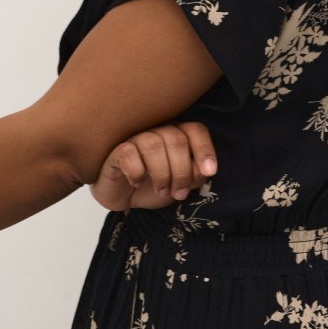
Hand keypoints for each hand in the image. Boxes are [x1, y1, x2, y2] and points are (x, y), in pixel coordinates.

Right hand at [89, 122, 217, 211]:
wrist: (124, 198)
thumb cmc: (153, 186)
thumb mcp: (181, 185)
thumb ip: (195, 175)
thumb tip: (204, 169)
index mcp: (177, 135)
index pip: (195, 130)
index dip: (205, 149)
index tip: (209, 172)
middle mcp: (158, 131)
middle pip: (177, 140)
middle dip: (182, 171)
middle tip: (178, 193)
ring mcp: (136, 138)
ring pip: (154, 146)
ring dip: (162, 175)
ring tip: (161, 191)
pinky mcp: (118, 150)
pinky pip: (130, 155)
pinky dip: (137, 173)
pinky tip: (136, 182)